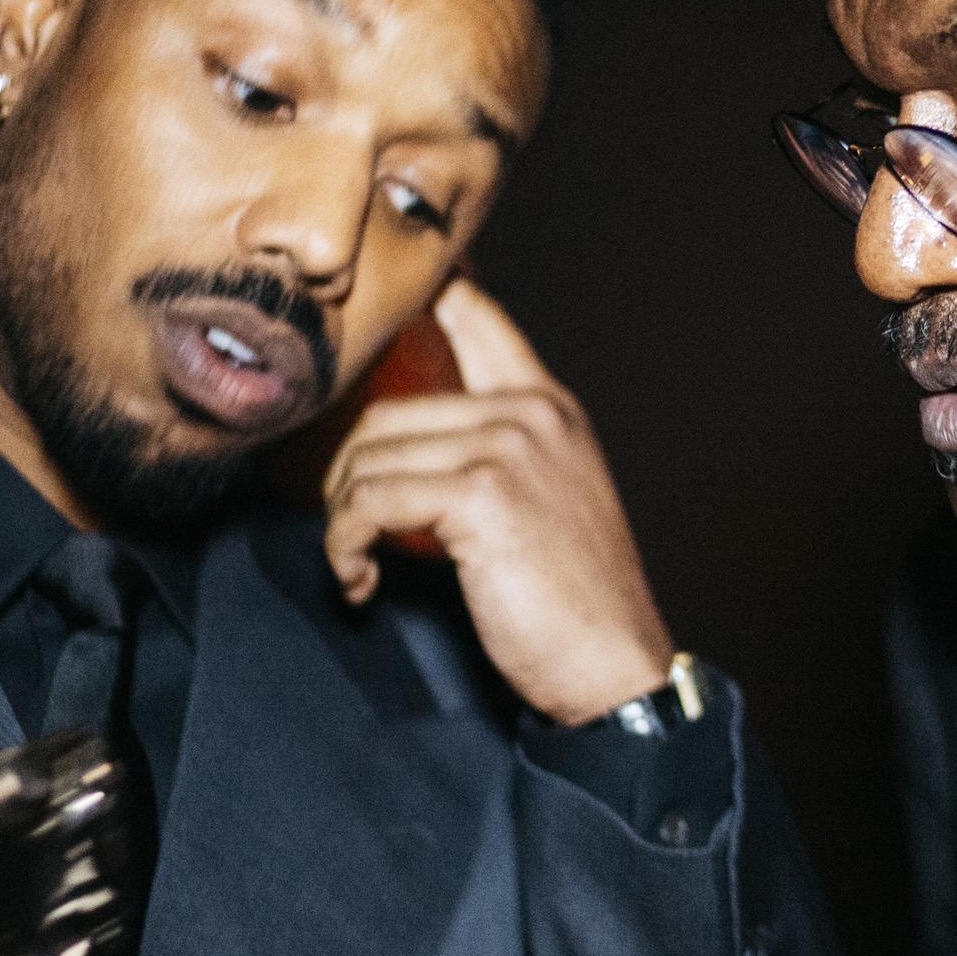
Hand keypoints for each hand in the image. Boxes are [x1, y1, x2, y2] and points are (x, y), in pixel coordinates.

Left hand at [322, 278, 674, 723]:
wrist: (614, 664)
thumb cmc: (572, 597)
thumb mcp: (546, 498)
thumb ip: (492, 451)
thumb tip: (399, 438)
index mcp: (548, 404)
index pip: (475, 312)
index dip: (422, 291)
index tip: (376, 302)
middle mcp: (531, 410)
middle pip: (385, 405)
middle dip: (347, 473)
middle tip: (351, 528)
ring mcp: (509, 446)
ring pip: (369, 455)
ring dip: (342, 519)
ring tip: (361, 562)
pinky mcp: (481, 495)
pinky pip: (369, 501)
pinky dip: (347, 546)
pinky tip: (362, 581)